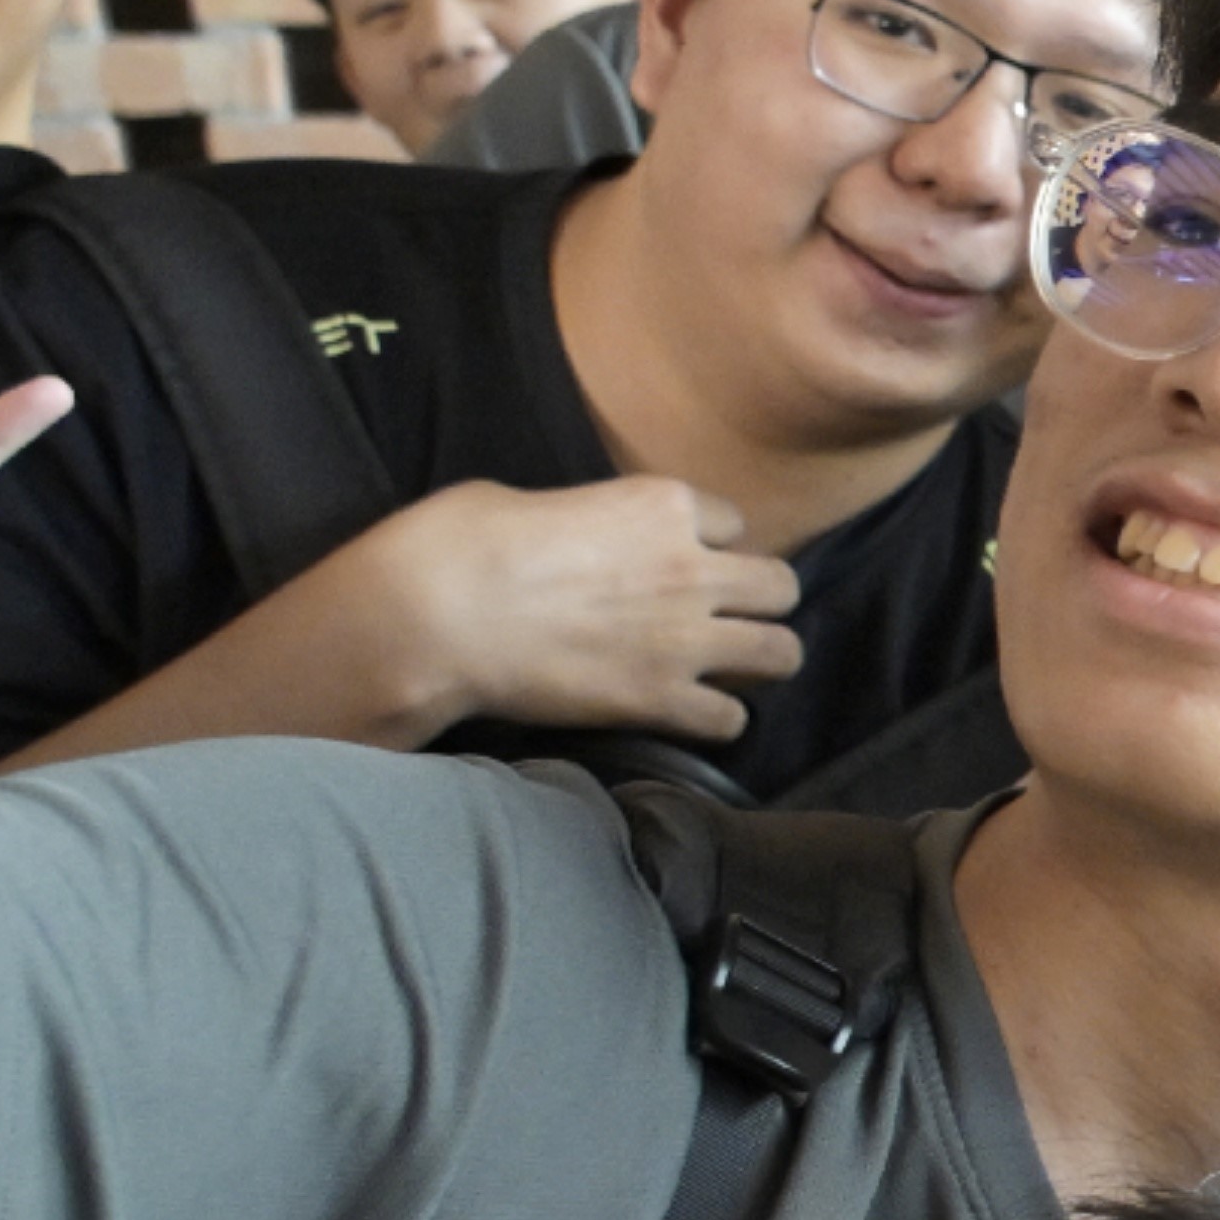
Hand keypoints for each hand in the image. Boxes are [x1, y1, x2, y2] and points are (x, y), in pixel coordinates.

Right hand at [295, 476, 806, 744]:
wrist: (437, 617)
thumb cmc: (463, 544)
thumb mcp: (529, 498)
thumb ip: (586, 517)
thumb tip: (580, 534)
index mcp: (661, 503)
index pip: (732, 521)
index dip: (709, 544)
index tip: (681, 560)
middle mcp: (691, 568)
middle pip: (782, 586)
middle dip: (760, 603)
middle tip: (725, 618)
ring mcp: (685, 638)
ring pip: (782, 654)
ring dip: (760, 662)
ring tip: (728, 670)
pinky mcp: (661, 700)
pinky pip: (732, 720)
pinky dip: (716, 721)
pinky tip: (689, 715)